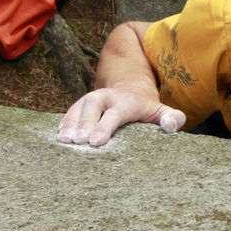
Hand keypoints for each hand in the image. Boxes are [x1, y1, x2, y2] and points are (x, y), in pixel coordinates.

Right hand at [57, 87, 186, 146]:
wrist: (130, 88)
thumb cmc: (146, 107)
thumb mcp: (161, 110)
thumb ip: (171, 117)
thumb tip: (171, 126)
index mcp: (127, 102)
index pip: (115, 114)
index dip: (105, 127)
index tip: (96, 141)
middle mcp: (107, 98)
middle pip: (93, 106)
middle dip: (84, 123)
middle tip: (76, 142)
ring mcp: (91, 99)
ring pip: (78, 107)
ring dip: (70, 123)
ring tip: (64, 141)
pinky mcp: (80, 105)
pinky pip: (69, 111)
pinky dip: (63, 122)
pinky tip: (58, 135)